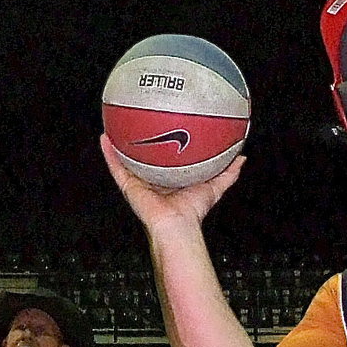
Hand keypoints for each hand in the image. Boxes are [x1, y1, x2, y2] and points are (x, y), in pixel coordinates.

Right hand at [101, 135, 243, 231]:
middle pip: (146, 158)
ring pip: (127, 160)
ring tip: (116, 124)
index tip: (167, 128)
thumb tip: (242, 158)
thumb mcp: (215, 186)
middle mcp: (154, 180)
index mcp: (171, 180)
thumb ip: (228, 173)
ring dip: (121, 144)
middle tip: (140, 122)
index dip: (166, 145)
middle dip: (142, 141)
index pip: (167, 160)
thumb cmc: (193, 211)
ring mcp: (140, 182)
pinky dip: (109, 153)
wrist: (176, 224)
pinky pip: (116, 166)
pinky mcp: (128, 185)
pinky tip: (104, 137)